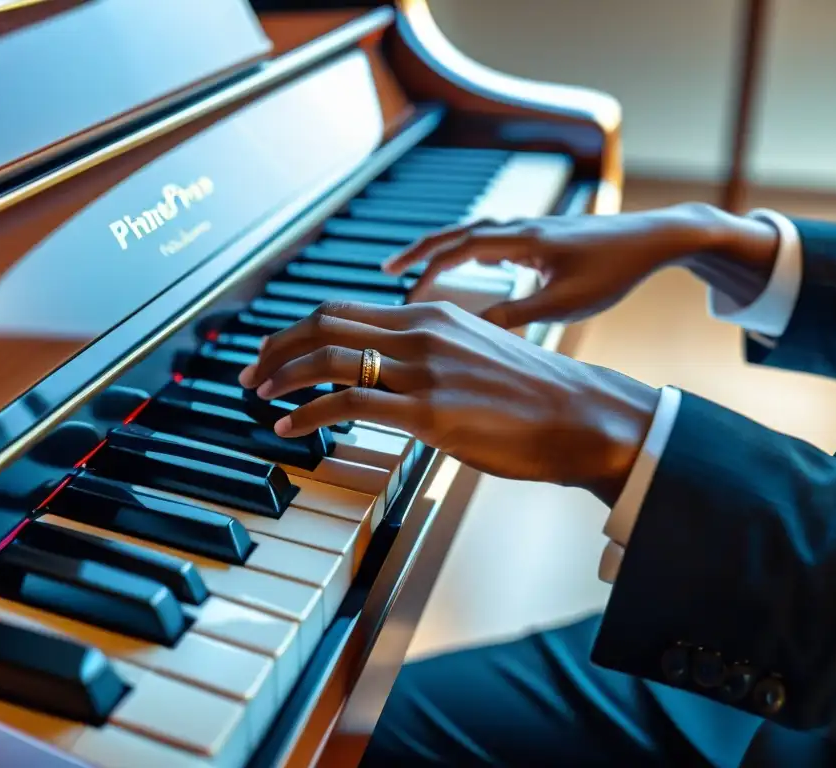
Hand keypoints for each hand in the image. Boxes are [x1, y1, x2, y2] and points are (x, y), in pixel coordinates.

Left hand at [237, 300, 659, 501]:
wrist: (585, 415)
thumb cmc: (538, 394)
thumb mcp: (478, 355)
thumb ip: (433, 355)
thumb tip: (396, 376)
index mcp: (432, 314)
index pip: (344, 309)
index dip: (299, 329)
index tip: (275, 350)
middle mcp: (422, 330)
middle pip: (325, 323)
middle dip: (277, 346)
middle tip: (250, 370)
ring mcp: (424, 368)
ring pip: (330, 357)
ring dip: (283, 374)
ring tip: (259, 394)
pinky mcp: (429, 410)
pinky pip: (349, 403)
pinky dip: (307, 414)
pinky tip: (289, 427)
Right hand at [383, 203, 779, 327]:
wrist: (652, 239)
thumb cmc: (613, 271)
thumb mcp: (565, 304)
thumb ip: (517, 316)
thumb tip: (473, 332)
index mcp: (523, 241)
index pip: (461, 249)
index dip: (427, 267)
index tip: (403, 289)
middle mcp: (520, 228)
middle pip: (457, 234)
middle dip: (420, 251)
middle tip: (387, 269)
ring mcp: (529, 229)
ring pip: (472, 233)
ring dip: (442, 249)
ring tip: (416, 268)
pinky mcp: (540, 236)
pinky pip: (492, 238)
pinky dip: (470, 250)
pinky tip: (473, 267)